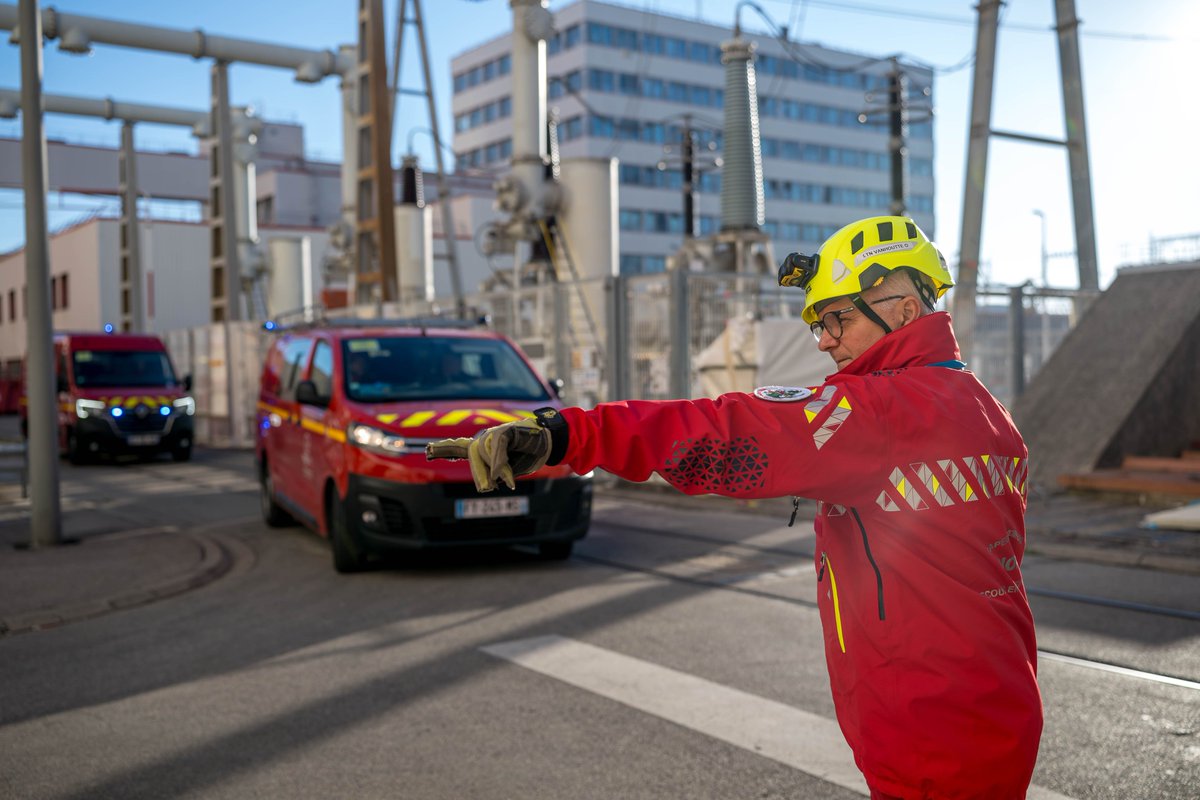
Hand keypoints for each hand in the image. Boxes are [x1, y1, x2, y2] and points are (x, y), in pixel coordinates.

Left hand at [425, 418, 551, 491]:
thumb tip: (486, 481)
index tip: (426, 451)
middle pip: (472, 455)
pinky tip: (503, 474)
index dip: (443, 449)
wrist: (549, 441)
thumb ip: (494, 472)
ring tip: (507, 480)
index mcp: (483, 447)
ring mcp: (494, 433)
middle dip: (480, 475)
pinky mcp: (505, 430)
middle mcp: (485, 438)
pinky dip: (500, 463)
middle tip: (487, 488)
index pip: (458, 448)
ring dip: (497, 471)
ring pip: (485, 454)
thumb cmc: (528, 455)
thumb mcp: (508, 469)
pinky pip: (497, 448)